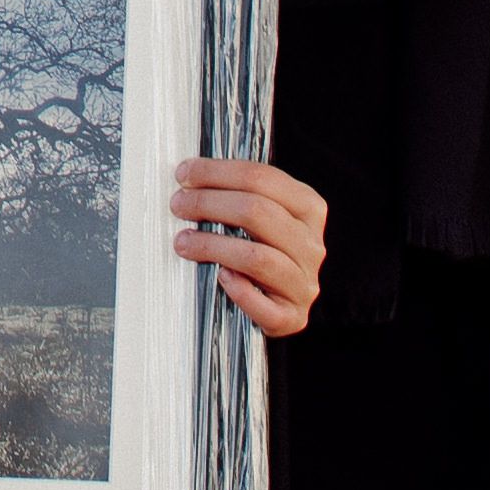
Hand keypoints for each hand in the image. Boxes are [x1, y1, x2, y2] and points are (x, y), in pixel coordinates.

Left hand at [174, 159, 325, 337]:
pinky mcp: (292, 317)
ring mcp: (304, 283)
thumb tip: (190, 175)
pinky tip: (220, 277)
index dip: (217, 172)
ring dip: (212, 245)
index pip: (263, 178)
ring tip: (183, 241)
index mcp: (308, 208)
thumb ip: (238, 195)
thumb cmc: (264, 252)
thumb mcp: (263, 218)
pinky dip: (239, 290)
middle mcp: (311, 245)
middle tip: (179, 205)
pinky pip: (263, 305)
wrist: (282, 304)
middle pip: (256, 211)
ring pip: (256, 256)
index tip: (184, 174)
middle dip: (208, 203)